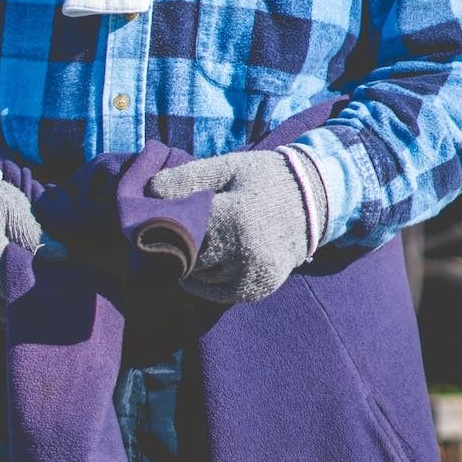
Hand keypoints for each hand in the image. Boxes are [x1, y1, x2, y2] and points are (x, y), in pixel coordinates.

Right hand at [0, 175, 64, 333]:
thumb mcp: (15, 211)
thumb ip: (36, 237)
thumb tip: (62, 257)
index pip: (18, 291)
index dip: (37, 293)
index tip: (52, 289)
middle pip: (5, 311)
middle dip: (23, 305)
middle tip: (42, 296)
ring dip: (7, 314)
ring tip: (21, 296)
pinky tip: (1, 300)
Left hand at [145, 148, 327, 304]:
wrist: (313, 200)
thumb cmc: (262, 178)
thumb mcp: (224, 167)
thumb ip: (184, 179)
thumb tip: (148, 194)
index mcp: (232, 216)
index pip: (178, 233)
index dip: (160, 230)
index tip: (152, 225)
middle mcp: (244, 252)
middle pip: (185, 261)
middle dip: (171, 250)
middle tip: (164, 238)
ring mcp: (253, 275)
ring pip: (198, 280)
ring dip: (187, 267)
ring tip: (187, 247)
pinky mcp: (260, 289)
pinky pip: (218, 294)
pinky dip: (205, 281)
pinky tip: (206, 262)